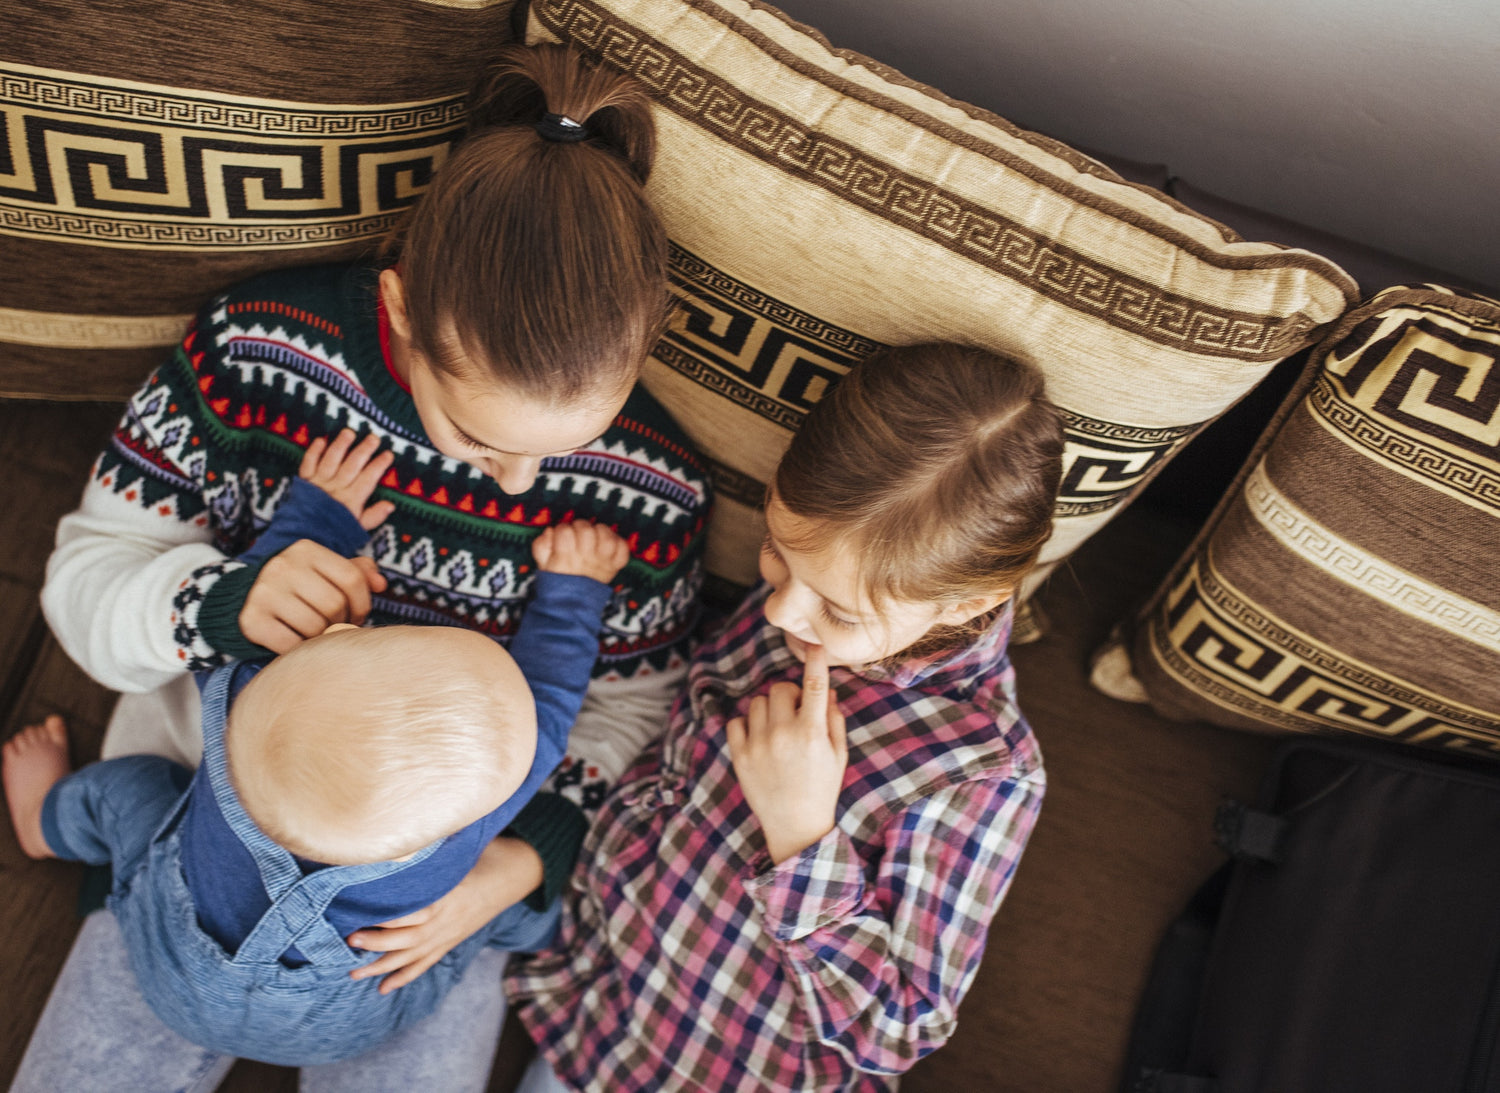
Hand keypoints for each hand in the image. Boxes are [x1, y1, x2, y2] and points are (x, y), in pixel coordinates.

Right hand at [239, 539, 387, 653]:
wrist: (246, 597)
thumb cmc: (300, 586)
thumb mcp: (326, 571)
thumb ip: (358, 573)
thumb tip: (381, 584)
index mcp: (306, 549)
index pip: (352, 579)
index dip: (362, 603)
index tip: (356, 615)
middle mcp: (282, 566)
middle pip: (334, 605)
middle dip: (340, 621)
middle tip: (332, 625)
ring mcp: (264, 592)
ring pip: (314, 627)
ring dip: (320, 636)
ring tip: (314, 631)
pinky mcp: (251, 619)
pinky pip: (290, 645)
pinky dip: (298, 649)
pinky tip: (295, 640)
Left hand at [299, 429, 395, 530]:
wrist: (304, 537)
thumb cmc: (335, 531)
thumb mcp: (358, 528)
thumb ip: (374, 516)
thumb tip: (390, 505)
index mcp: (351, 499)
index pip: (368, 478)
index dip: (379, 465)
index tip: (388, 454)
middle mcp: (336, 488)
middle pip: (352, 465)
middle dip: (364, 450)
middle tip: (373, 438)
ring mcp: (319, 483)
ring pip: (331, 460)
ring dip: (340, 445)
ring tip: (349, 432)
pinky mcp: (304, 481)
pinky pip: (308, 463)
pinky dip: (314, 452)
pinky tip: (321, 440)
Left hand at [347, 836, 544, 992]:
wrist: (517, 872)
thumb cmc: (488, 855)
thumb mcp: (464, 848)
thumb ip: (436, 851)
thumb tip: (405, 836)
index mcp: (450, 896)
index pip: (417, 912)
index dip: (391, 917)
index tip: (363, 914)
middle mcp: (448, 920)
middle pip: (410, 939)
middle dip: (379, 943)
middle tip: (351, 940)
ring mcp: (449, 935)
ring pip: (413, 957)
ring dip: (383, 966)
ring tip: (354, 973)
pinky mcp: (451, 942)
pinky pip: (426, 963)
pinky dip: (404, 977)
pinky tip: (384, 987)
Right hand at [531, 520, 629, 582]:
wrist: (573, 604)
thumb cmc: (558, 581)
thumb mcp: (543, 564)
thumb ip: (541, 546)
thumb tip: (550, 531)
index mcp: (565, 557)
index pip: (565, 531)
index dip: (561, 529)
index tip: (561, 535)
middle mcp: (585, 558)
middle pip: (586, 530)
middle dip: (579, 527)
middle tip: (576, 534)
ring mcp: (603, 562)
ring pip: (606, 537)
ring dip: (600, 531)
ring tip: (594, 536)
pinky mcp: (615, 566)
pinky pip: (623, 548)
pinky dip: (618, 542)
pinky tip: (608, 544)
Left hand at [726, 643, 847, 863]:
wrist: (795, 826)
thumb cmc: (822, 788)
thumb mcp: (838, 754)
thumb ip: (833, 719)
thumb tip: (827, 689)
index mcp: (811, 733)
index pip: (813, 685)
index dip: (815, 661)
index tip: (814, 645)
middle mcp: (783, 735)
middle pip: (779, 689)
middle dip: (788, 696)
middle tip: (795, 714)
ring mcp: (758, 745)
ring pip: (757, 703)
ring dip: (768, 710)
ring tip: (777, 731)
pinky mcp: (739, 756)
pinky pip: (736, 721)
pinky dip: (746, 726)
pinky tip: (759, 741)